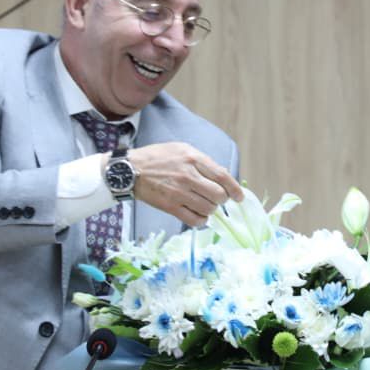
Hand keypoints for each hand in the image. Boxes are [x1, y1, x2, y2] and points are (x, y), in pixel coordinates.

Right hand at [126, 142, 243, 224]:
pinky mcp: (170, 207)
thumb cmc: (157, 158)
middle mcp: (188, 176)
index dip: (235, 189)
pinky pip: (194, 220)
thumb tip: (224, 176)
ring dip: (211, 209)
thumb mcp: (182, 149)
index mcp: (193, 158)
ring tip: (204, 204)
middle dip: (222, 199)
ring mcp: (179, 193)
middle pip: (218, 195)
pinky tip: (198, 215)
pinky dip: (201, 220)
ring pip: (208, 209)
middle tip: (217, 199)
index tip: (239, 197)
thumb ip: (203, 161)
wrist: (130, 170)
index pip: (222, 176)